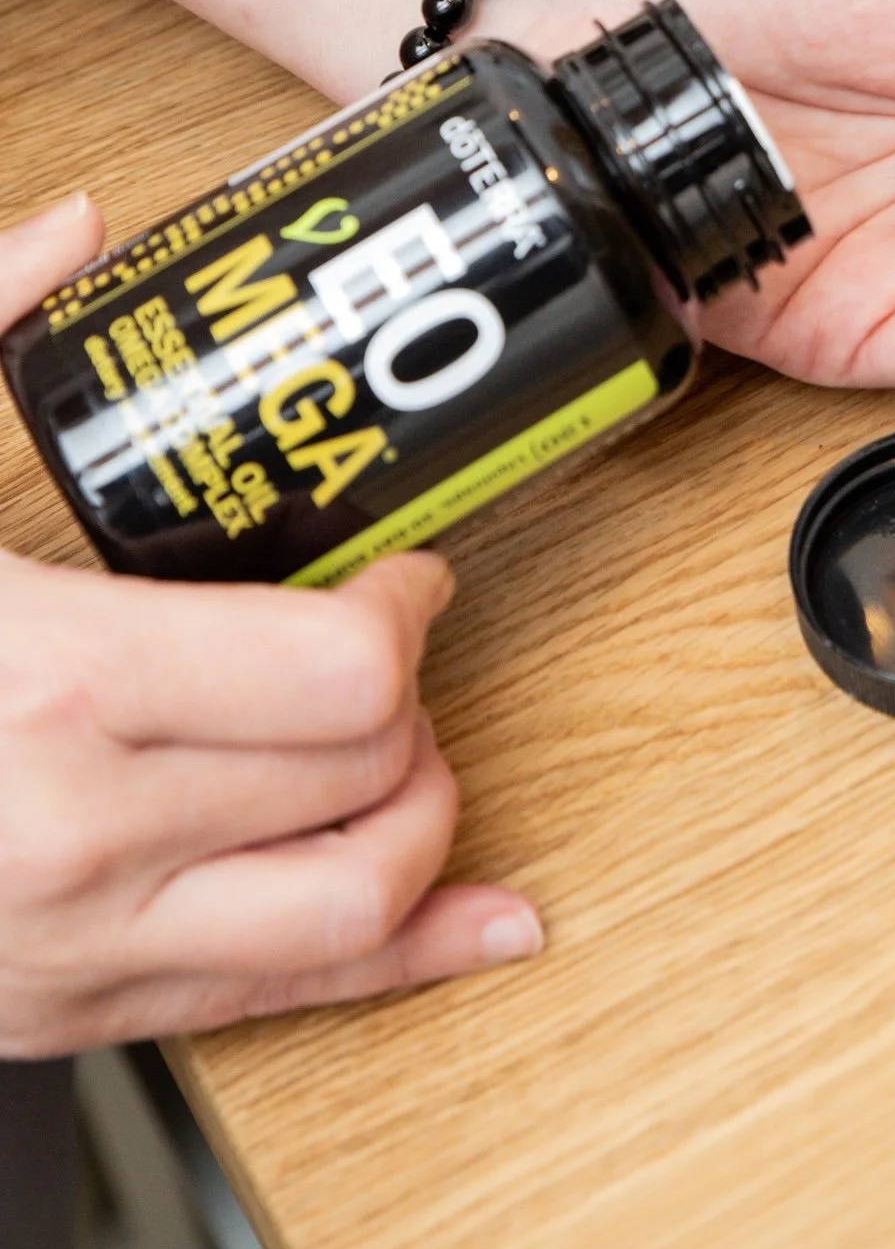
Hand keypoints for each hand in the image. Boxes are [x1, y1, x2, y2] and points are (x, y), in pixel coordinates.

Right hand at [0, 198, 541, 1054]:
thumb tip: (76, 229)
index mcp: (54, 683)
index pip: (341, 677)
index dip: (403, 611)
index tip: (398, 566)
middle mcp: (81, 835)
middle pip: (369, 777)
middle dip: (415, 695)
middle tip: (393, 633)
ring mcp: (71, 948)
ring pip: (350, 914)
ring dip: (421, 821)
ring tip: (403, 745)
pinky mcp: (59, 1018)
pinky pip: (276, 1017)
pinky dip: (406, 968)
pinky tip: (487, 927)